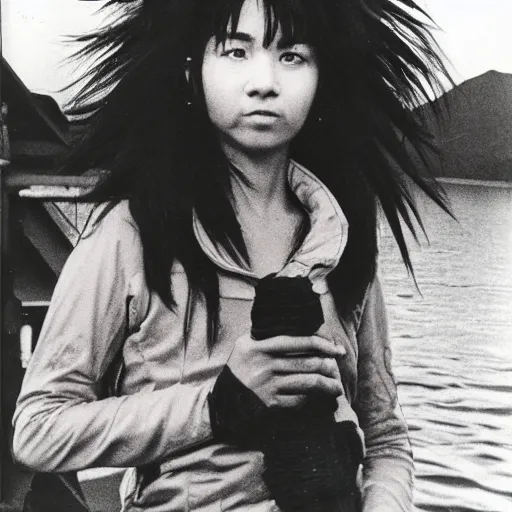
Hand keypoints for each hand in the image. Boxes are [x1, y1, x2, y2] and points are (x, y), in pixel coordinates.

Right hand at [227, 334, 344, 407]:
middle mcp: (263, 364)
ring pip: (307, 383)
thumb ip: (267, 335)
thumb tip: (301, 327)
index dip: (322, 344)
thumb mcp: (246, 345)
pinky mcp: (270, 403)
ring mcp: (267, 385)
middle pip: (307, 363)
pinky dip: (312, 399)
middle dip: (329, 367)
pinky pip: (299, 400)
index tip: (336, 349)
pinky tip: (319, 399)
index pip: (298, 341)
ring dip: (327, 385)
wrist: (223, 401)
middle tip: (337, 369)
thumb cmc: (240, 369)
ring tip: (337, 387)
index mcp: (259, 346)